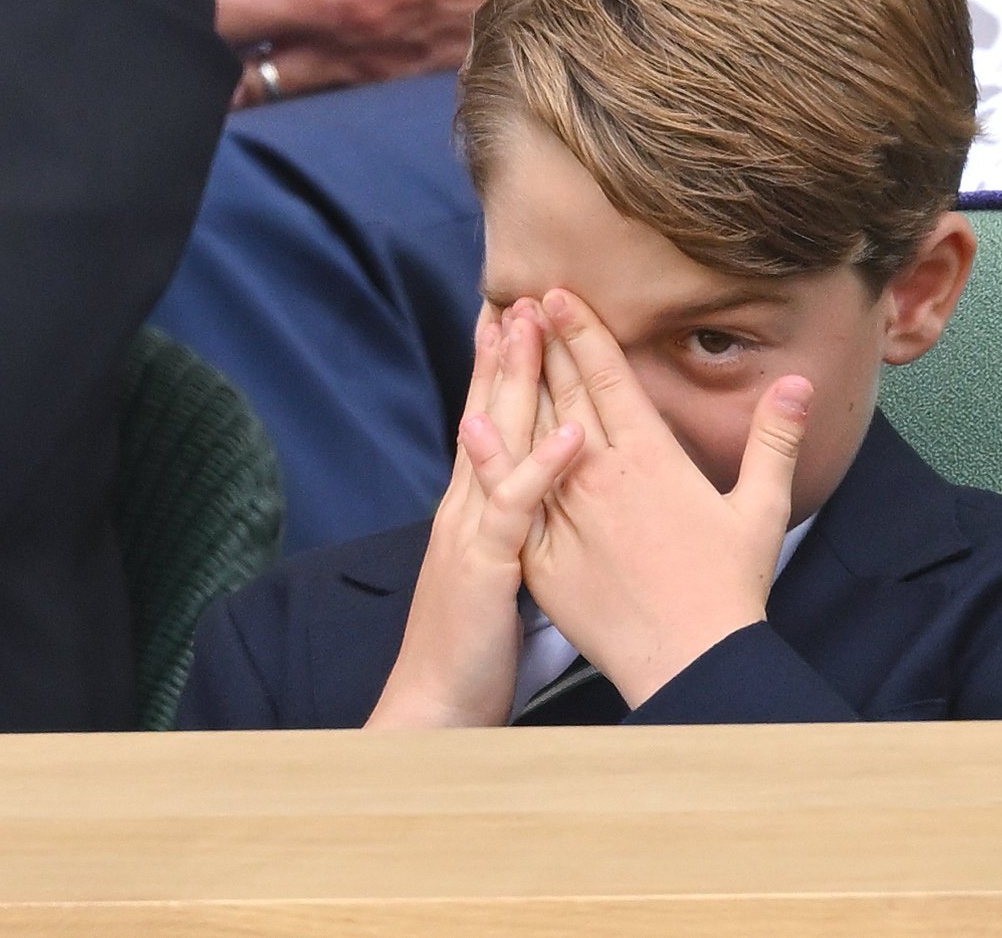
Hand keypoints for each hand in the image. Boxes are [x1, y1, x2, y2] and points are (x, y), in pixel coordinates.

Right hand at [367, 302, 582, 728]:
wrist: (433, 704)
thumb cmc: (471, 649)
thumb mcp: (493, 578)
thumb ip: (508, 534)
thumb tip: (535, 506)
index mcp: (473, 510)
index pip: (486, 425)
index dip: (497, 374)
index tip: (510, 321)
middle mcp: (466, 508)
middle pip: (487, 416)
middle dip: (502, 356)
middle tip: (518, 297)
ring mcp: (473, 531)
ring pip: (496, 443)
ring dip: (514, 385)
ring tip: (533, 332)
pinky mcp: (487, 564)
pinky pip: (518, 506)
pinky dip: (541, 465)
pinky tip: (568, 432)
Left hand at [518, 290, 806, 710]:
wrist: (689, 661)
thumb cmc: (730, 589)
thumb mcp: (762, 509)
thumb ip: (774, 440)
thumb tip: (797, 384)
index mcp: (653, 459)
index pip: (609, 379)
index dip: (582, 333)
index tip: (557, 294)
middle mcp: (602, 477)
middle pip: (565, 395)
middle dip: (542, 343)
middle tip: (519, 300)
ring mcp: (567, 514)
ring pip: (532, 436)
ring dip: (514, 385)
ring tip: (495, 342)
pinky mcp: (542, 554)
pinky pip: (511, 499)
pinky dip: (491, 458)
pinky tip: (472, 425)